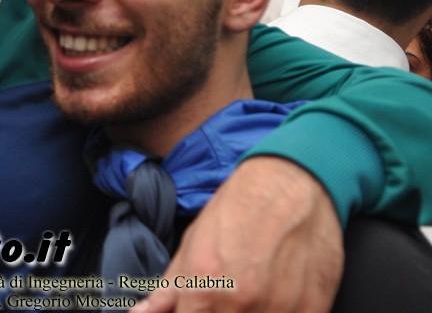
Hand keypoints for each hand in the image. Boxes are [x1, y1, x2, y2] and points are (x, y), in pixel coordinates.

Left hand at [135, 156, 342, 312]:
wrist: (291, 182)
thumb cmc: (238, 209)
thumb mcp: (193, 243)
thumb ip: (168, 289)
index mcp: (205, 284)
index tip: (197, 308)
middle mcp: (242, 300)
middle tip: (223, 296)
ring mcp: (280, 307)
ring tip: (252, 290)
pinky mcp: (313, 308)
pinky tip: (274, 295)